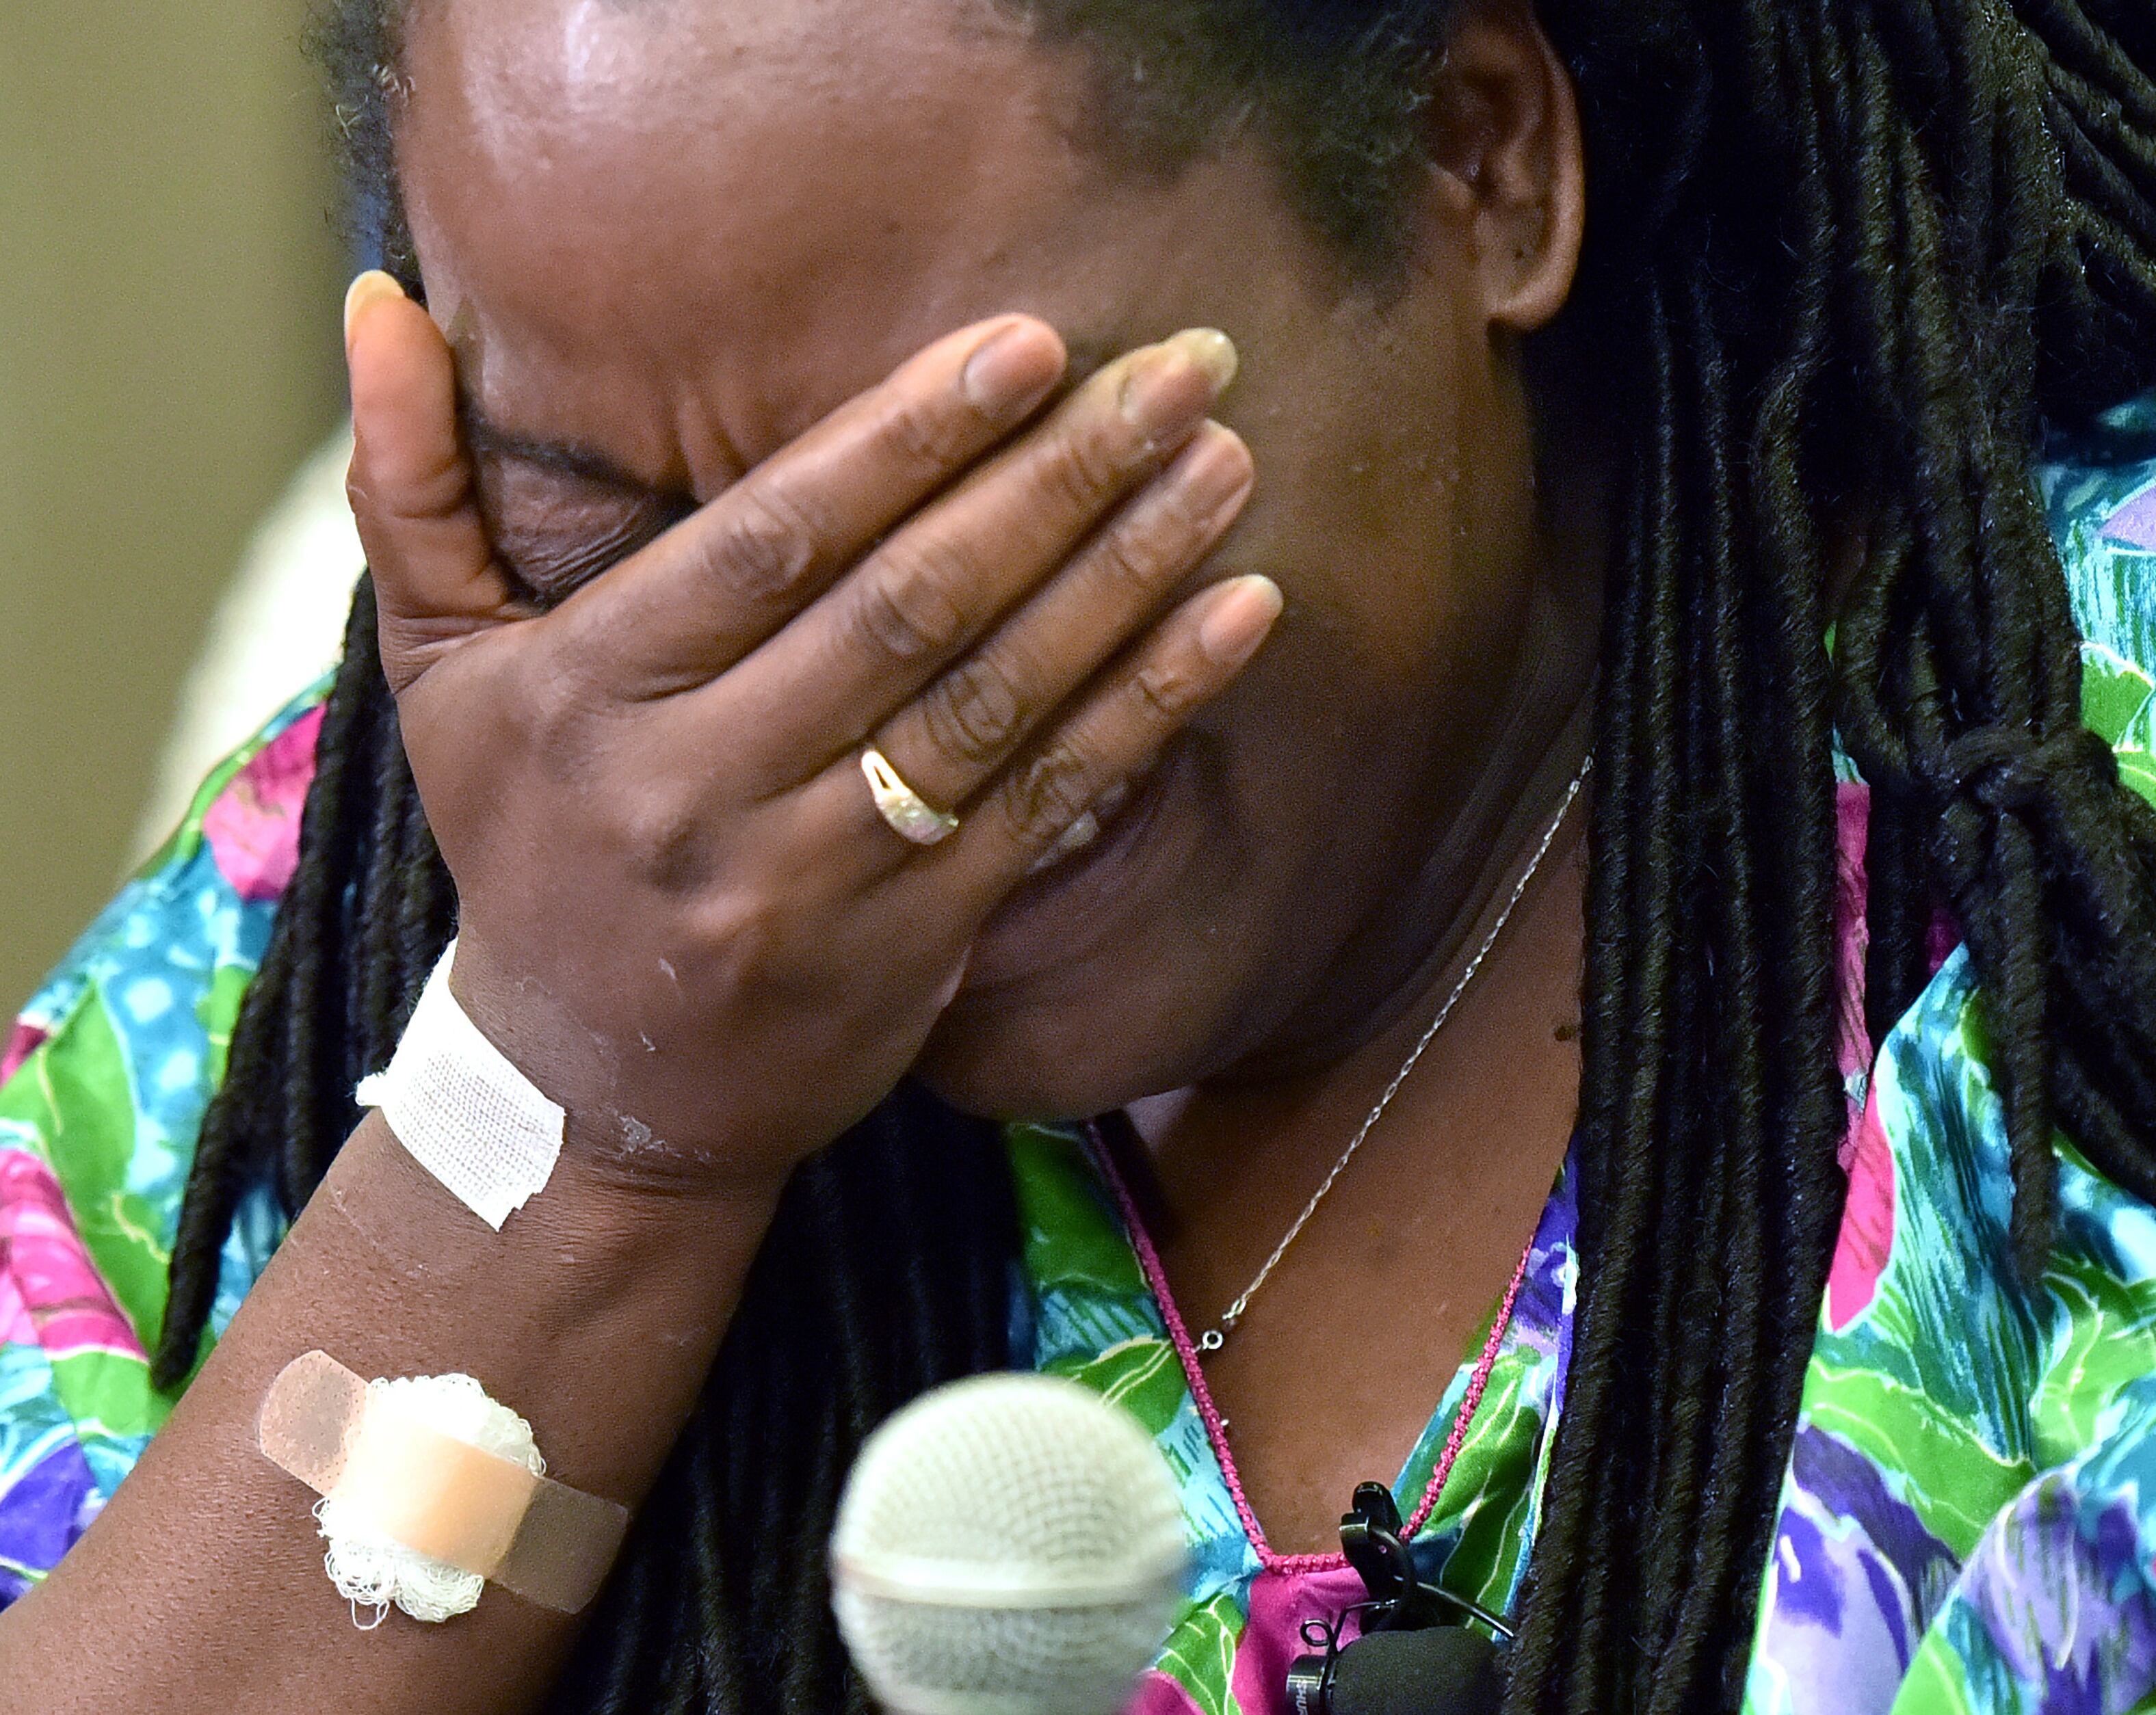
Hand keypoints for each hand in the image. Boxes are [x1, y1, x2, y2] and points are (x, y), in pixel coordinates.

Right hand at [343, 280, 1275, 1192]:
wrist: (590, 1096)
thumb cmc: (529, 848)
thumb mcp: (437, 679)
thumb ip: (410, 490)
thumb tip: (381, 306)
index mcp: (591, 696)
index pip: (772, 543)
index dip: (906, 439)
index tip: (1029, 343)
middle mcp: (703, 787)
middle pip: (912, 607)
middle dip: (1059, 478)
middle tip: (1182, 371)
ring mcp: (818, 876)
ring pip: (1000, 699)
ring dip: (1131, 573)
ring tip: (1227, 463)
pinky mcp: (917, 944)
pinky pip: (1053, 802)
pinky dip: (1154, 704)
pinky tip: (1244, 613)